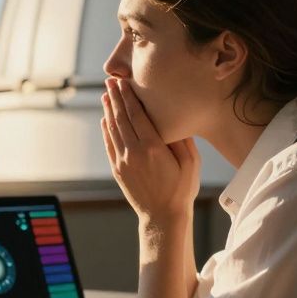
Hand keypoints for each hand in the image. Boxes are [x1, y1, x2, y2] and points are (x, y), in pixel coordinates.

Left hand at [100, 78, 200, 225]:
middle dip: (115, 97)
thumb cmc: (181, 190)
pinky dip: (106, 129)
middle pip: (121, 118)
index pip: (136, 115)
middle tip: (110, 81)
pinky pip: (109, 144)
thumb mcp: (191, 163)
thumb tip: (173, 118)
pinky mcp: (118, 170)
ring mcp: (123, 161)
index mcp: (152, 147)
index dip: (128, 96)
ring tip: (106, 94)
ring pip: (113, 129)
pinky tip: (106, 119)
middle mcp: (134, 152)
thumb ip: (182, 140)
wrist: (163, 216)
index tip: (123, 82)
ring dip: (108, 110)